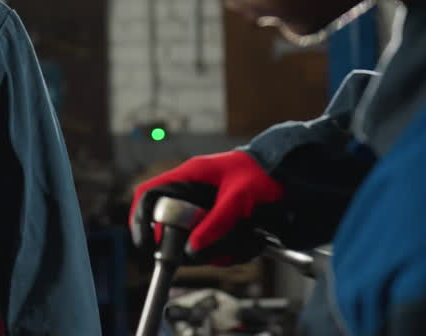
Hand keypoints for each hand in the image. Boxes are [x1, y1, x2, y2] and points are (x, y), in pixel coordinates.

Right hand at [130, 150, 285, 265]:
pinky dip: (229, 250)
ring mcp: (203, 210)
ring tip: (241, 243)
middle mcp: (191, 194)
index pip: (149, 194)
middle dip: (186, 245)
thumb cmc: (261, 173)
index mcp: (188, 176)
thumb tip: (193, 247)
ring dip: (215, 250)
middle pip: (169, 226)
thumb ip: (217, 221)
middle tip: (205, 251)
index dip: (140, 218)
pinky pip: (212, 244)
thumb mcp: (239, 196)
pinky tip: (248, 243)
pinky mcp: (217, 222)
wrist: (286, 174)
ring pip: (193, 241)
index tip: (145, 242)